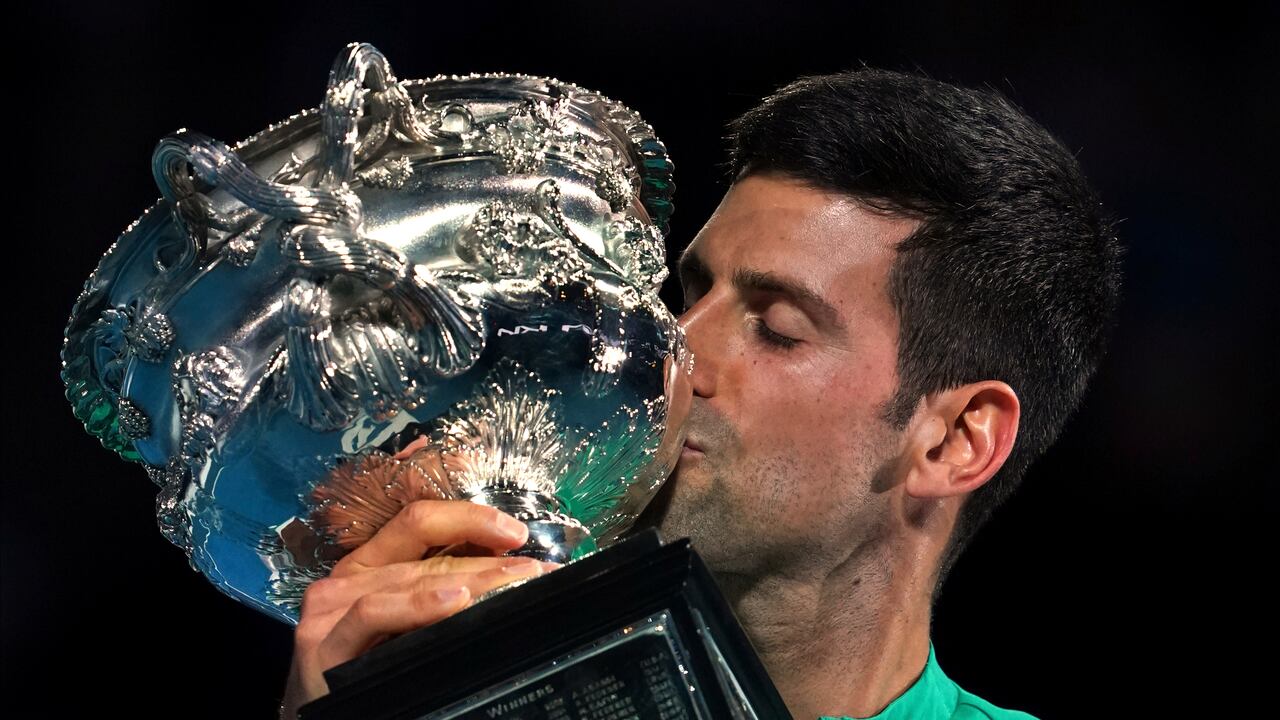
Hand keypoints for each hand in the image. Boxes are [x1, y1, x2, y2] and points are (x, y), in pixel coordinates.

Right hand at [279, 499, 552, 717]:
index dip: (470, 519)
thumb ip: (436, 597)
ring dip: (471, 580)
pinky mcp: (323, 645)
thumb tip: (506, 580)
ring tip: (513, 583)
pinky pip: (376, 613)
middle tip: (534, 571)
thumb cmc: (363, 672)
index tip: (516, 534)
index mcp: (369, 566)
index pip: (420, 522)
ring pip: (410, 578)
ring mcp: (331, 609)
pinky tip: (455, 602)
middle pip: (427, 554)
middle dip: (488, 561)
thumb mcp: (401, 626)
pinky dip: (419, 604)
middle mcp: (347, 578)